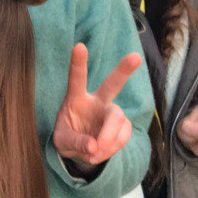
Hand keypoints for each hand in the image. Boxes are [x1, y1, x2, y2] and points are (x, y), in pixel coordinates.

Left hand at [53, 43, 142, 171]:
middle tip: (135, 56)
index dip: (78, 63)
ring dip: (108, 138)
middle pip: (112, 84)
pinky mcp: (122, 125)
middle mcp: (96, 101)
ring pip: (118, 118)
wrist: (82, 150)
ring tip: (95, 150)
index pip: (76, 78)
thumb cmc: (68, 137)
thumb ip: (75, 142)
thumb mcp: (62, 141)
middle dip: (124, 70)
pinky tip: (102, 151)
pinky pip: (123, 135)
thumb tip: (94, 147)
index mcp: (76, 98)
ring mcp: (111, 112)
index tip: (79, 46)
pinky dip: (113, 147)